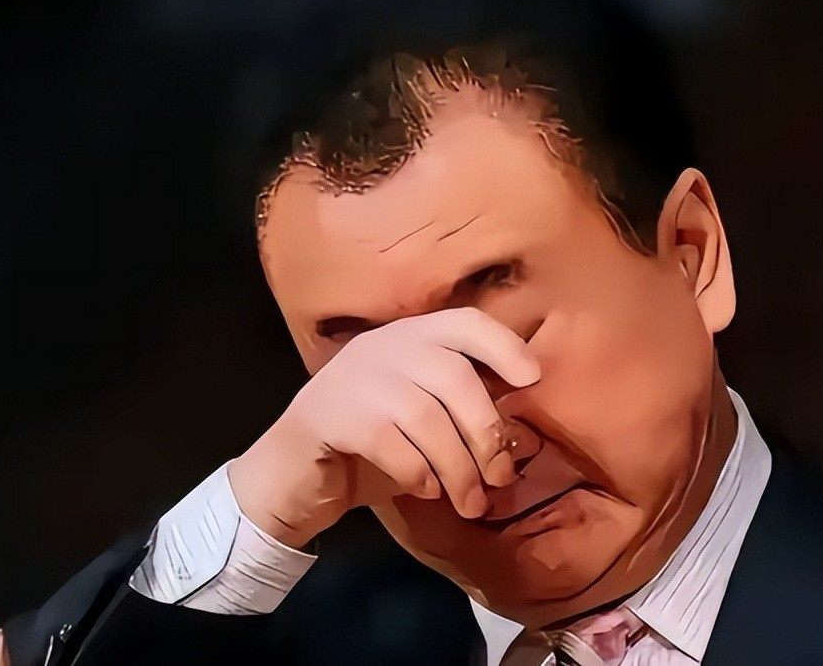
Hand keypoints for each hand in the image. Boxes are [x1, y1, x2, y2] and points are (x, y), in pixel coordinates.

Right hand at [227, 307, 539, 547]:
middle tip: (500, 477)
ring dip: (458, 466)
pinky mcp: (327, 416)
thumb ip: (456, 410)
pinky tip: (423, 488)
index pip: (462, 322)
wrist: (290, 474)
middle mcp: (380, 348)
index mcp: (406, 338)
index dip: (503, 345)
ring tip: (469, 500)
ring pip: (425, 416)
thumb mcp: (418, 419)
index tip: (531, 380)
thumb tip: (514, 430)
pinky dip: (418, 472)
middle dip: (485, 431)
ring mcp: (351, 379)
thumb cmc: (366, 447)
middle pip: (452, 375)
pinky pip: (392, 444)